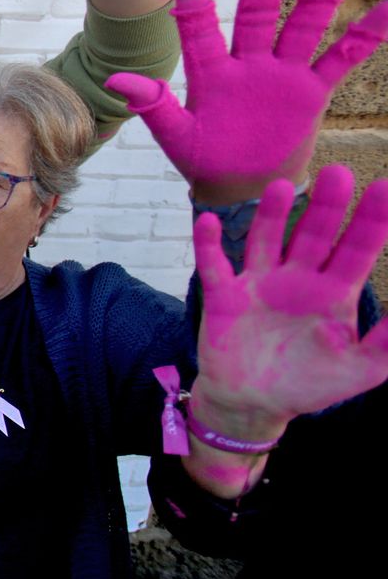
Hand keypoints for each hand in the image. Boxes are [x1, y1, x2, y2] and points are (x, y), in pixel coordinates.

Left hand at [108, 0, 387, 201]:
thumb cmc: (203, 160)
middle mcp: (248, 64)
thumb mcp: (176, 135)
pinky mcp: (312, 91)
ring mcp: (282, 74)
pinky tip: (385, 8)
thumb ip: (153, 105)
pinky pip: (342, 58)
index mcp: (211, 72)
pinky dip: (365, 34)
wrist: (242, 188)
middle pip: (258, 14)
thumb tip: (113, 80)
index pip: (200, 28)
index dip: (195, 1)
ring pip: (303, 26)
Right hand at [190, 165, 387, 437]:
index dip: (372, 221)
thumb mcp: (361, 370)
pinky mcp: (224, 296)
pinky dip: (209, 243)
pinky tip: (207, 220)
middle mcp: (297, 279)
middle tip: (338, 175)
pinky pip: (215, 264)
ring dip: (273, 215)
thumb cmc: (308, 385)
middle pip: (314, 234)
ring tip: (281, 187)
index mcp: (333, 293)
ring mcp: (259, 284)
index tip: (384, 188)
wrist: (253, 403)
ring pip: (267, 239)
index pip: (357, 250)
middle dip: (327, 206)